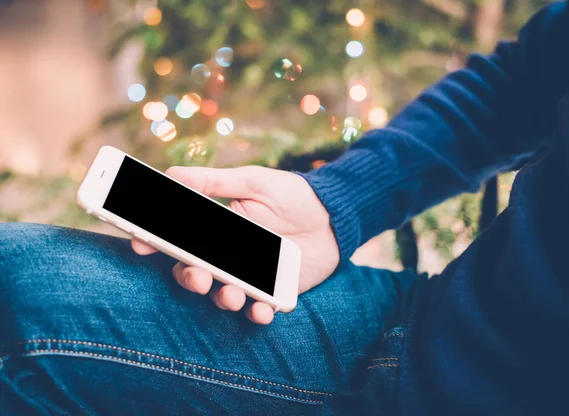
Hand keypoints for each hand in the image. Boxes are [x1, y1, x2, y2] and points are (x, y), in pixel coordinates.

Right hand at [132, 166, 338, 324]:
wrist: (334, 215)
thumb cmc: (292, 194)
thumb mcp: (253, 181)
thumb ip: (215, 182)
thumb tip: (171, 173)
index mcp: (218, 229)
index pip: (180, 239)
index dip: (156, 242)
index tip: (140, 243)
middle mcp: (229, 254)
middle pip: (196, 272)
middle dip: (189, 278)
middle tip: (197, 277)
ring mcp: (251, 275)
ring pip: (224, 294)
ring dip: (222, 299)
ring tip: (232, 294)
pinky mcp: (275, 290)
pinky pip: (259, 308)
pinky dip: (257, 313)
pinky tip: (262, 310)